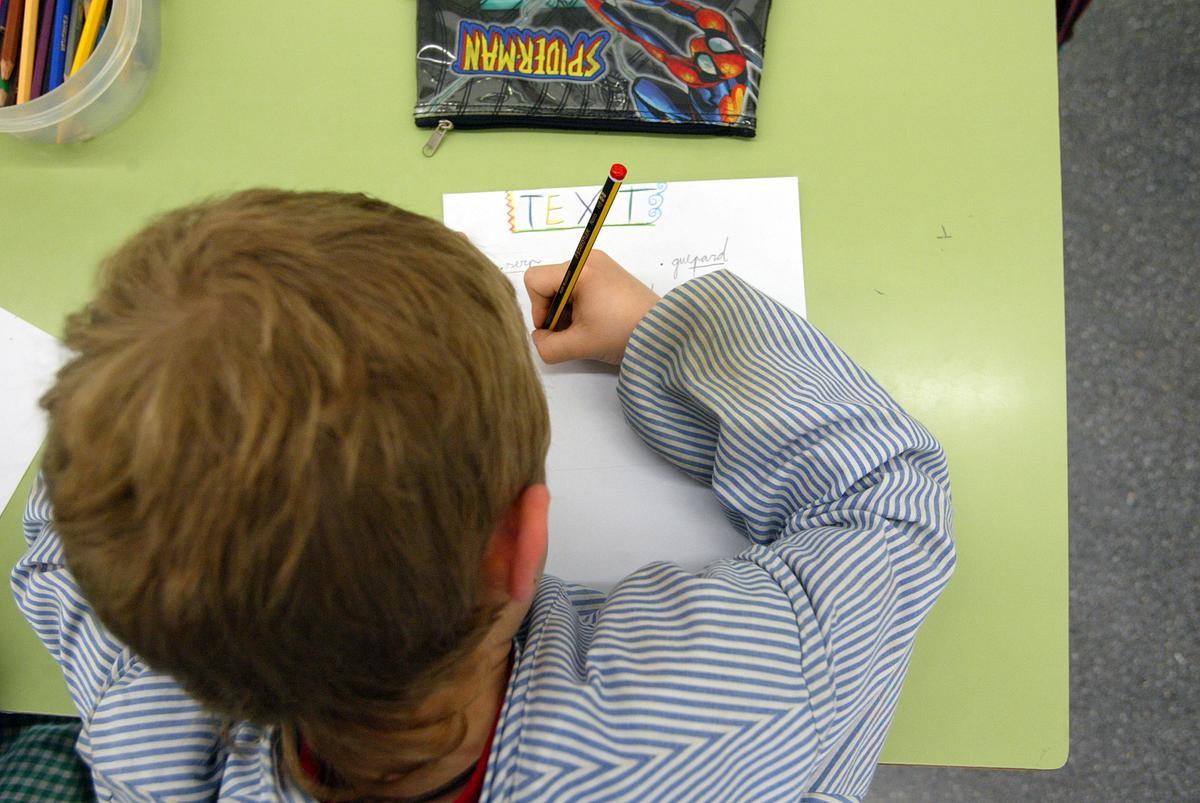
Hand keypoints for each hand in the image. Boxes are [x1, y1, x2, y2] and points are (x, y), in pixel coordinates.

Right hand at [524, 251, 659, 364]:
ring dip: (567, 310)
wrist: (664, 332)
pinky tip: (595, 321)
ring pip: (563, 285)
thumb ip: (547, 346)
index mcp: (580, 270)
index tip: (555, 328)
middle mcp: (588, 259)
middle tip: (572, 332)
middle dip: (554, 311)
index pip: (534, 280)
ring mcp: (600, 264)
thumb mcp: (579, 345)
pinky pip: (580, 285)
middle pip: (549, 282)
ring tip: (586, 328)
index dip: (538, 308)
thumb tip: (539, 338)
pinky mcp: (610, 273)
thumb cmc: (622, 334)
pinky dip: (579, 304)